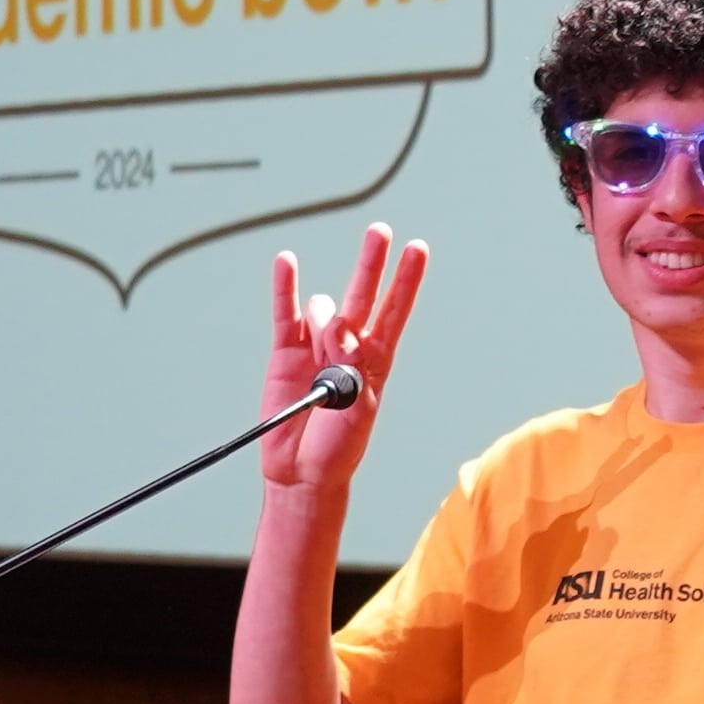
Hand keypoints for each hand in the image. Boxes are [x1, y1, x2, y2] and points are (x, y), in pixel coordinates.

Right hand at [258, 229, 429, 509]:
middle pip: (363, 296)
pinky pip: (286, 314)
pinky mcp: (286, 353)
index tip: (418, 249)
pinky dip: (285, 287)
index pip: (394, 312)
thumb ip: (353, 368)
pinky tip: (286, 262)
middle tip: (380, 231)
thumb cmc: (338, 448)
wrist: (302, 473)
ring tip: (323, 348)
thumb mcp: (358, 410)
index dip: (406, 281)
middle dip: (372, 263)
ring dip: (324, 321)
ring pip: (323, 311)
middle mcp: (348, 348)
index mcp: (376, 362)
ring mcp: (316, 347)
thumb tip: (338, 327)